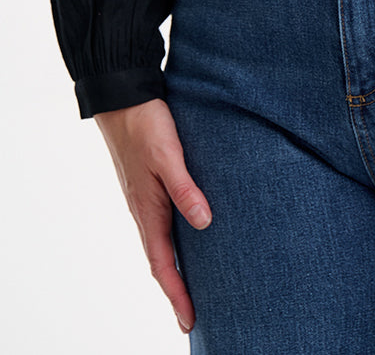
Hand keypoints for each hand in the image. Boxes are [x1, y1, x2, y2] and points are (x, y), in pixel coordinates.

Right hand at [94, 98, 211, 333]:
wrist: (123, 98)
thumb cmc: (146, 126)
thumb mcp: (168, 157)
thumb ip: (186, 189)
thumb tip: (205, 223)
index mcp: (147, 211)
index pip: (162, 265)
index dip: (176, 294)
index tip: (189, 322)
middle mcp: (145, 211)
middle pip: (161, 261)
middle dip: (176, 291)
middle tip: (192, 317)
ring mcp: (146, 199)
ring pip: (162, 243)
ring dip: (174, 269)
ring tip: (193, 288)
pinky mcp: (150, 185)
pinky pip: (163, 224)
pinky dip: (173, 243)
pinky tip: (187, 239)